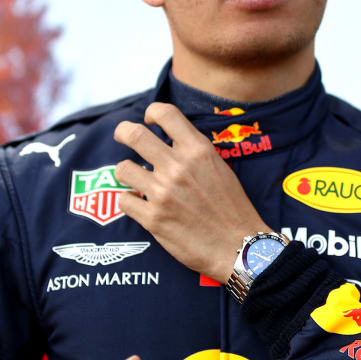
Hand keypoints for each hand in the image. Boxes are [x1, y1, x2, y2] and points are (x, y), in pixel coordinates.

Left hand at [113, 102, 268, 281]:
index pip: (165, 113)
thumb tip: (170, 142)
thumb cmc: (232, 209)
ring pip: (123, 169)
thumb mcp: (220, 168)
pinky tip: (139, 204)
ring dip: (126, 172)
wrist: (238, 247)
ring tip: (134, 178)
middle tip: (122, 135)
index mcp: (198, 150)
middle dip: (123, 132)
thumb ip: (194, 153)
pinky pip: (124, 200)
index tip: (150, 120)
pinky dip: (129, 201)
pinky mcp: (153, 219)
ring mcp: (163, 193)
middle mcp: (178, 167)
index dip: (152, 112)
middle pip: (134, 134)